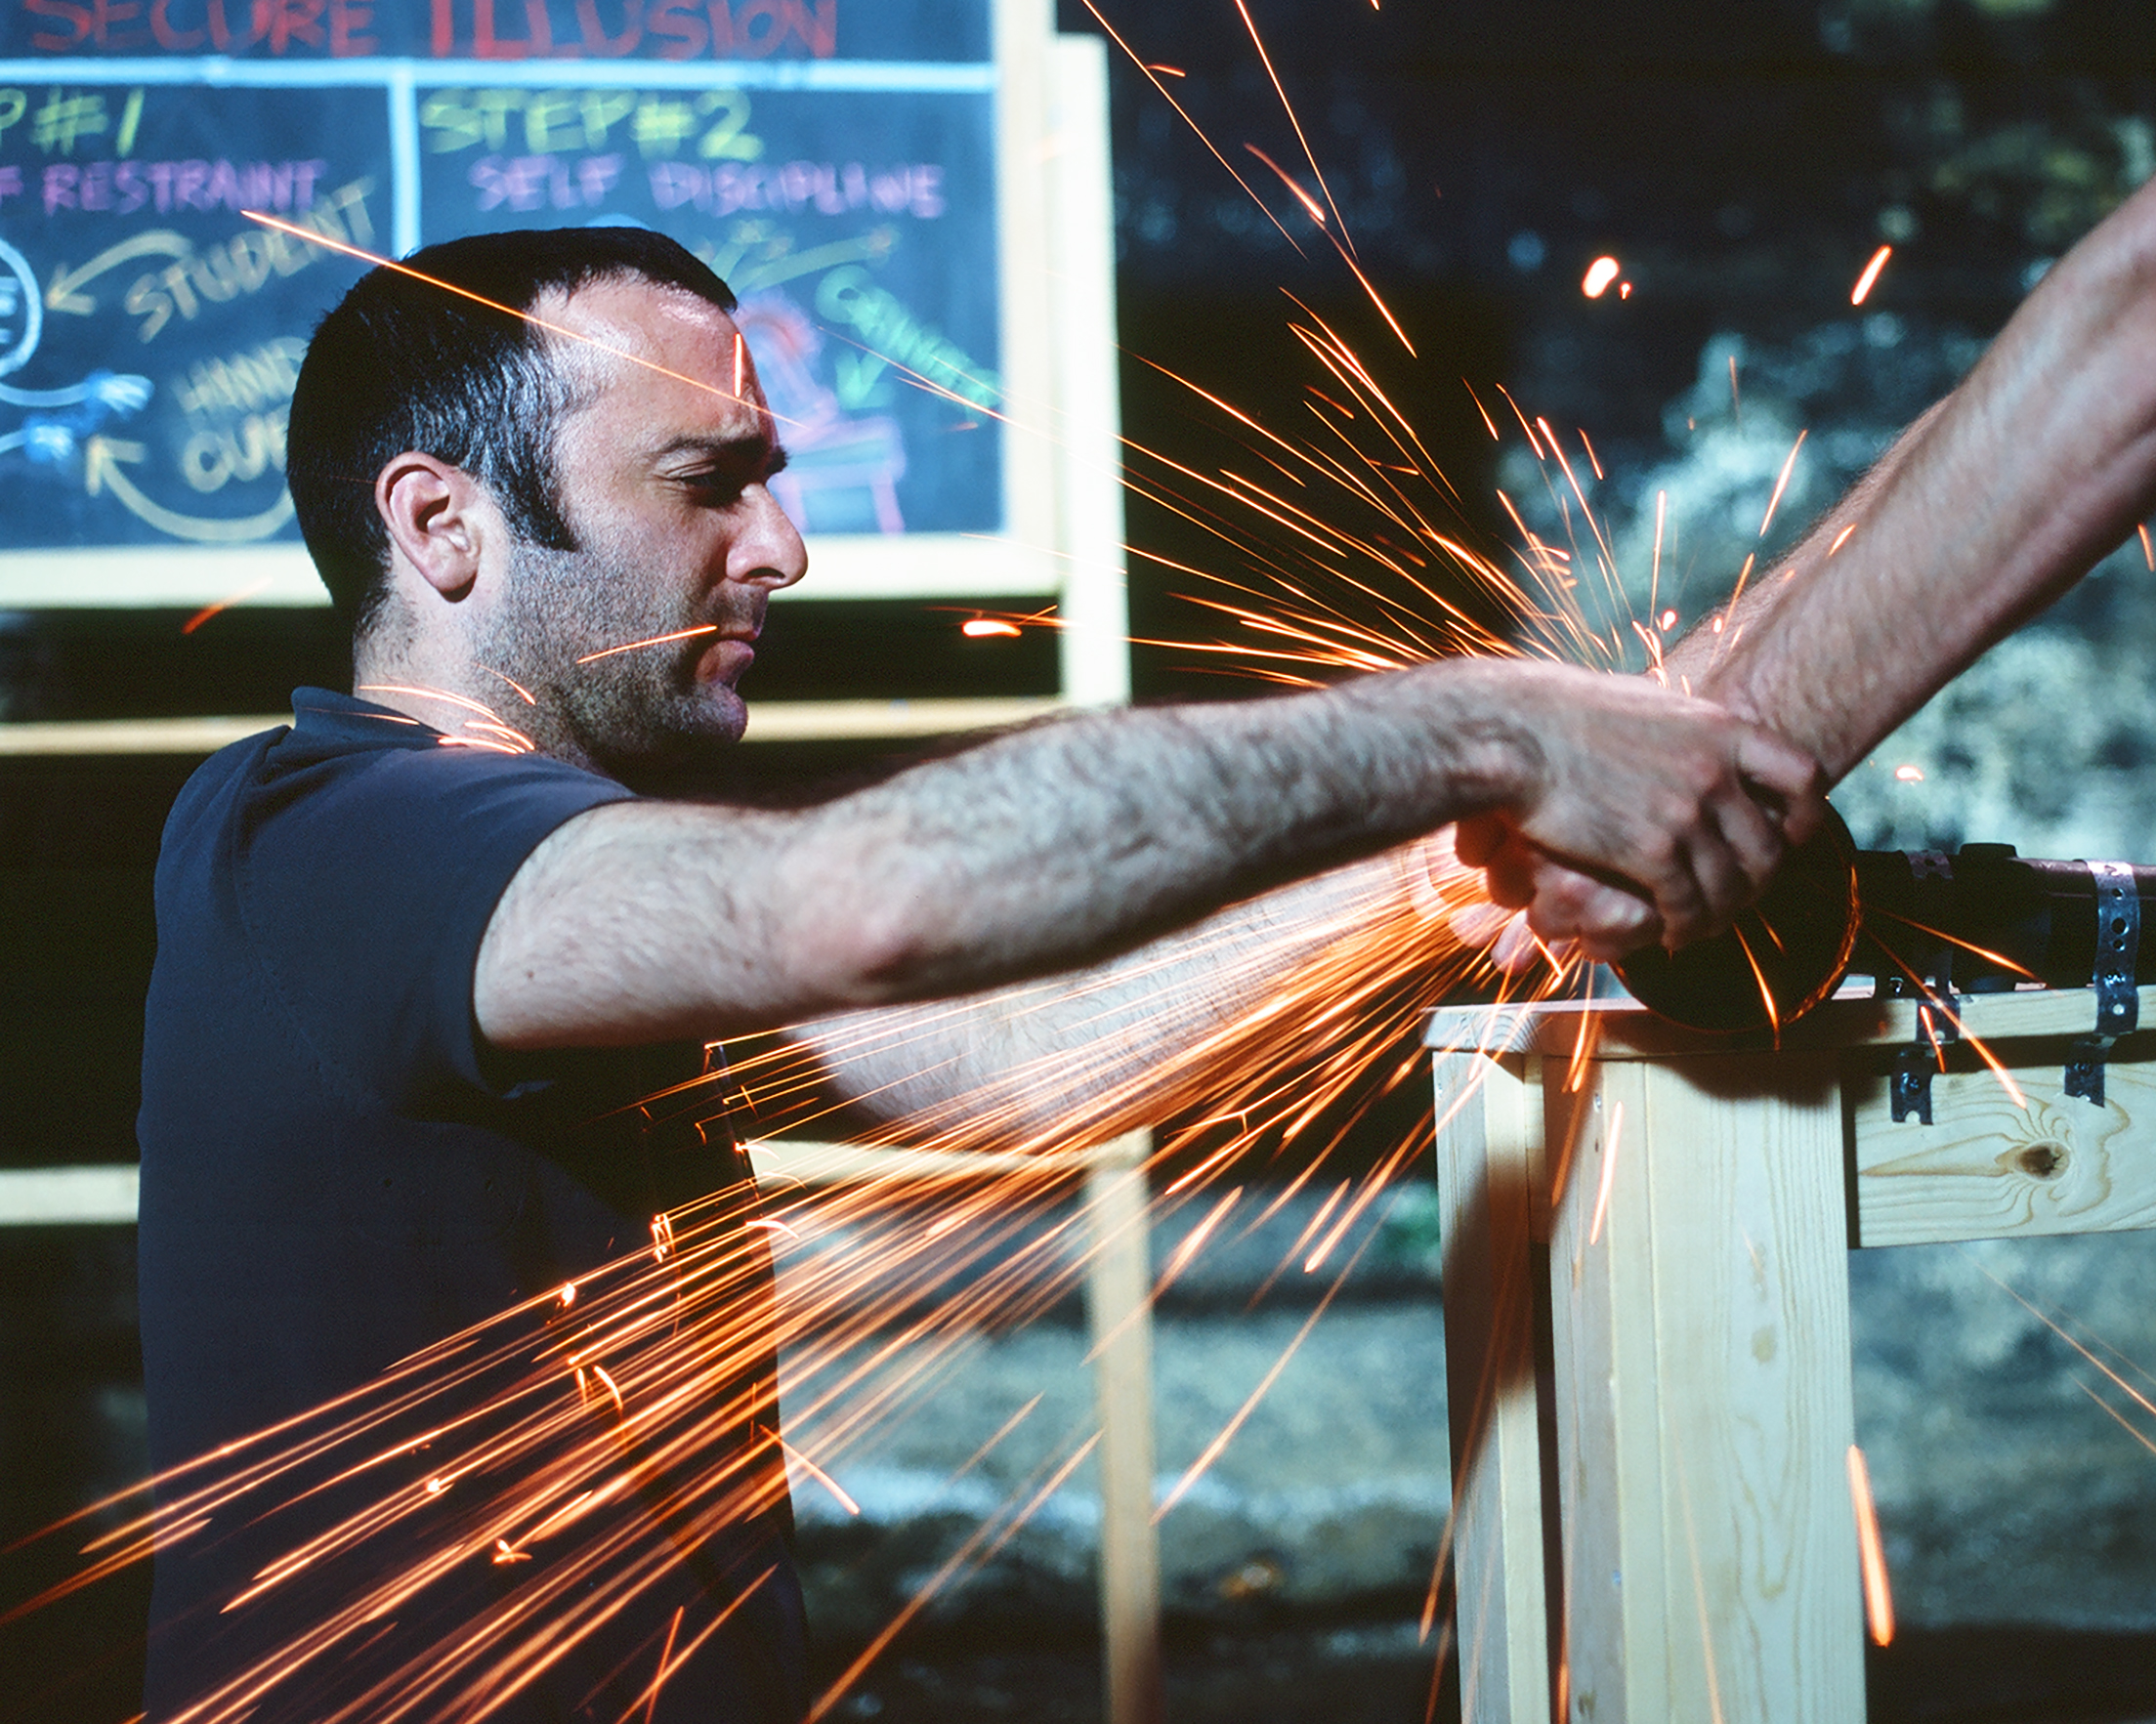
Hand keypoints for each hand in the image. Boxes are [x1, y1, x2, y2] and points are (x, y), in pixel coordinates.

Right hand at [1448, 661, 1823, 955]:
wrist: (1511, 734)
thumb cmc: (1557, 712)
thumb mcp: (1641, 703)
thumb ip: (1679, 727)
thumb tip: (1689, 731)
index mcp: (1719, 729)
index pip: (1802, 776)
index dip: (1804, 816)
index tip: (1787, 835)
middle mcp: (1715, 772)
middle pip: (1768, 847)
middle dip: (1755, 882)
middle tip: (1732, 896)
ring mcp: (1687, 813)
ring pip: (1730, 887)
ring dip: (1716, 915)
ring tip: (1695, 925)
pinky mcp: (1651, 852)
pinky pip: (1688, 907)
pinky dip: (1682, 927)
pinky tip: (1665, 932)